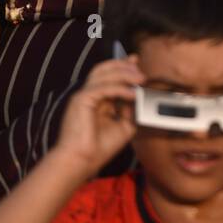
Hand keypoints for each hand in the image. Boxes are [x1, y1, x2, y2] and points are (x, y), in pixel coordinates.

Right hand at [55, 57, 144, 175]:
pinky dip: (120, 89)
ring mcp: (83, 95)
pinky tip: (132, 93)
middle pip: (104, 69)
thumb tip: (139, 97)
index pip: (108, 75)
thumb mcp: (123, 127)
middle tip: (139, 68)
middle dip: (123, 65)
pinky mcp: (81, 99)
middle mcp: (87, 94)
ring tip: (140, 78)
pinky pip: (103, 88)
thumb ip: (130, 110)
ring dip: (124, 73)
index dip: (121, 65)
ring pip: (103, 73)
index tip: (136, 61)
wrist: (81, 161)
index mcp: (95, 99)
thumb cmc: (98, 148)